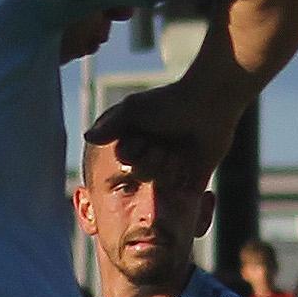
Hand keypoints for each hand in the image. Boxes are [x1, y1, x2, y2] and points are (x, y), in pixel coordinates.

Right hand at [87, 71, 246, 168]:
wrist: (209, 104)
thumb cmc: (169, 102)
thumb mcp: (134, 109)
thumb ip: (111, 124)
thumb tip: (88, 137)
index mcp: (138, 140)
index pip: (125, 160)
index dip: (132, 152)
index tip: (142, 137)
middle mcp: (154, 154)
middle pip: (141, 174)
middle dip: (151, 160)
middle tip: (164, 144)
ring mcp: (175, 166)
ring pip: (162, 184)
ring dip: (169, 167)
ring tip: (181, 151)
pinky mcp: (195, 175)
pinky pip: (184, 194)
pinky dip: (184, 182)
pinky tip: (190, 162)